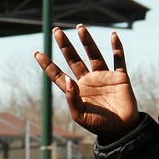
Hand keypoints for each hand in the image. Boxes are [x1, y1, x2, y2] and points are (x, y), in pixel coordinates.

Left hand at [34, 24, 138, 142]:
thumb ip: (72, 98)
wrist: (121, 130)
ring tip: (80, 27)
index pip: (58, 74)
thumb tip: (68, 79)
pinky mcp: (119, 77)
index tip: (36, 52)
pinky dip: (117, 48)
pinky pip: (118, 59)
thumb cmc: (98, 125)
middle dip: (65, 45)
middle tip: (56, 31)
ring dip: (87, 41)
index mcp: (76, 90)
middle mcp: (87, 81)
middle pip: (73, 59)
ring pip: (93, 54)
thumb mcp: (80, 115)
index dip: (47, 64)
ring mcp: (103, 77)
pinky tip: (113, 36)